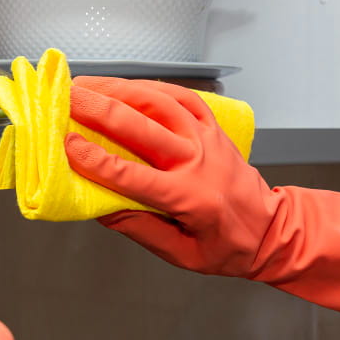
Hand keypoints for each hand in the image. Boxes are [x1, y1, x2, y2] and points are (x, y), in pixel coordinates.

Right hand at [63, 76, 339, 339]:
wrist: (274, 231)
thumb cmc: (227, 248)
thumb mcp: (181, 254)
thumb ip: (139, 229)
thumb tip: (98, 208)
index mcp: (189, 198)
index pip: (131, 176)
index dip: (94, 159)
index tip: (65, 145)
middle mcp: (198, 161)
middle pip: (140, 128)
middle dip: (98, 109)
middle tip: (65, 97)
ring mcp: (207, 138)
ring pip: (158, 103)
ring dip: (119, 89)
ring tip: (86, 84)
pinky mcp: (212, 127)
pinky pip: (180, 97)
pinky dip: (149, 88)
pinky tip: (125, 86)